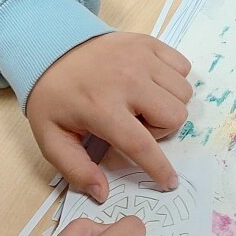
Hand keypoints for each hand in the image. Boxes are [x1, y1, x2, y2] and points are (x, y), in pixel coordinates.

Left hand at [25, 32, 192, 198]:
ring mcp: (142, 57)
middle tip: (138, 125)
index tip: (170, 182)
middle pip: (175, 116)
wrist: (52, 48)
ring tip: (143, 103)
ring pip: (184, 91)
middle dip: (161, 129)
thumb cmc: (55, 96)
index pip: (141, 144)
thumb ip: (76, 169)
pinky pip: (183, 66)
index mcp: (102, 107)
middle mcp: (128, 79)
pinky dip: (173, 79)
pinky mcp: (149, 42)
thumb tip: (102, 193)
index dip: (159, 167)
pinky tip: (151, 83)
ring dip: (169, 104)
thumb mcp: (51, 139)